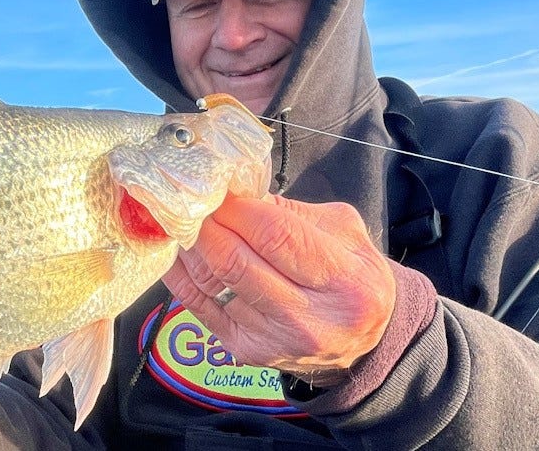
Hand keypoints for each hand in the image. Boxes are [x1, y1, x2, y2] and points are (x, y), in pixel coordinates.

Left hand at [162, 194, 394, 385]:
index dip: (237, 208)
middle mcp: (309, 318)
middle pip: (235, 262)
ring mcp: (273, 339)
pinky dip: (180, 275)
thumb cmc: (352, 277)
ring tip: (180, 220)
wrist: (364, 341)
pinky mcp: (247, 351)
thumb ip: (293, 212)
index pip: (274, 235)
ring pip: (212, 283)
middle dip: (206, 224)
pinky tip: (174, 252)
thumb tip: (237, 194)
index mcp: (343, 280)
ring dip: (190, 247)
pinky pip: (198, 307)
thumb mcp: (344, 233)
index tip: (217, 188)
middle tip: (191, 201)